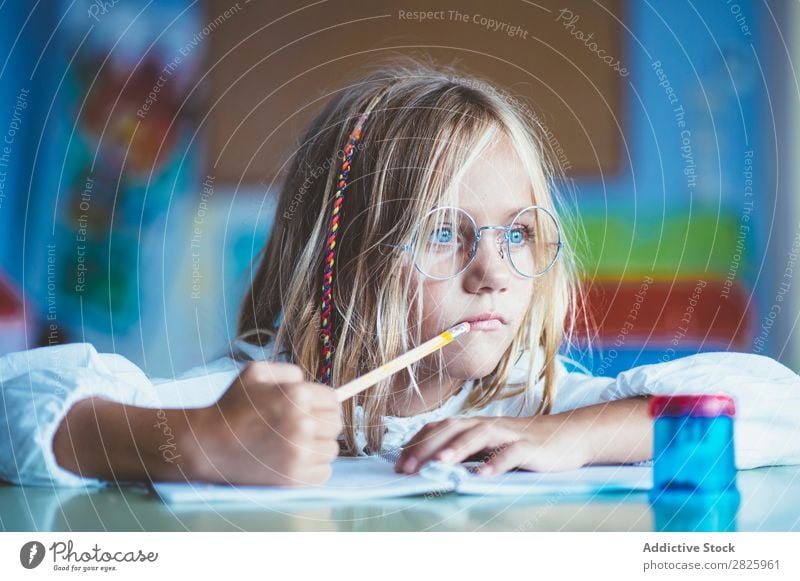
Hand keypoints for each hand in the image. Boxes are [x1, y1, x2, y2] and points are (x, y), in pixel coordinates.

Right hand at [188, 362, 342, 485]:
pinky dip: (313, 468)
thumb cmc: (231, 407)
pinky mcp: (294, 477)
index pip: (334, 400)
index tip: (312, 410)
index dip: (323, 404)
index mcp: (297, 395)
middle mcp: (302, 423)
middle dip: (321, 424)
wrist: (208, 445)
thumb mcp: (256, 372)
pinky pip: (324, 472)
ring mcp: (299, 452)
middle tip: (300, 427)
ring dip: (317, 447)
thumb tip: (309, 382)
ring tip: (294, 444)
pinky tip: (293, 460)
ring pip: (331, 449)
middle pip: (335, 425)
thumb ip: (288, 371)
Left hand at [395, 416, 591, 476]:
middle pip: (452, 429)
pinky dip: (496, 463)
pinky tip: (483, 476)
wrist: (567, 436)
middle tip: (407, 469)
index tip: (398, 464)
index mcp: (474, 425)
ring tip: (438, 465)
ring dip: (456, 449)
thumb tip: (430, 467)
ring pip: (478, 436)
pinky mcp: (530, 447)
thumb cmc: (523, 445)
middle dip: (427, 448)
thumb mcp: (489, 447)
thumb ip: (465, 453)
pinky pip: (511, 453)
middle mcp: (487, 425)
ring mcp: (508, 434)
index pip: (439, 428)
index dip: (417, 443)